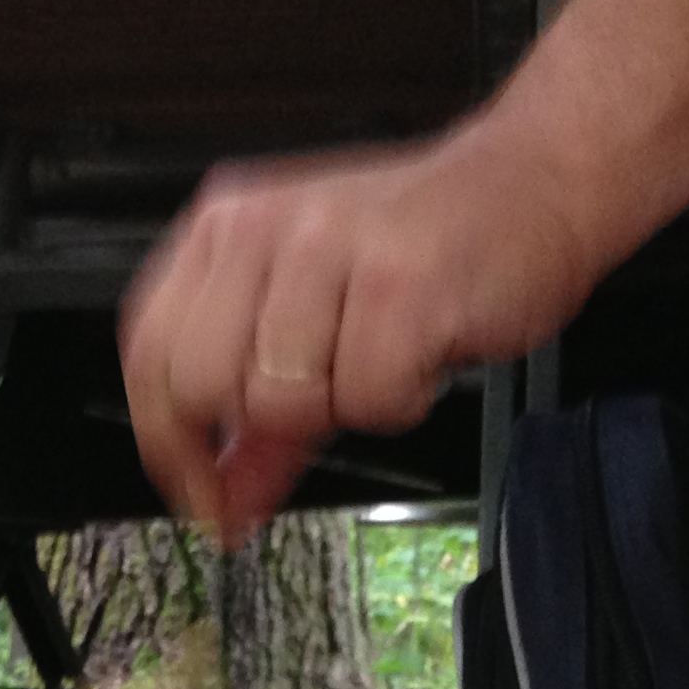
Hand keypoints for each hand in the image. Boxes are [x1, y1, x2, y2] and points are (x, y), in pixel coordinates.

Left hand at [119, 119, 598, 542]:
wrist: (539, 183)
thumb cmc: (428, 250)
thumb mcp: (318, 322)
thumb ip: (257, 422)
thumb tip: (218, 505)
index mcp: (227, 230)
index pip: (149, 354)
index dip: (168, 443)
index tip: (199, 498)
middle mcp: (265, 228)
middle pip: (205, 385)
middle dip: (268, 420)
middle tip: (330, 392)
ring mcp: (330, 248)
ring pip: (284, 401)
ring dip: (348, 405)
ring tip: (387, 354)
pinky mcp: (400, 280)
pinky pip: (368, 399)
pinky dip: (403, 400)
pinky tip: (424, 351)